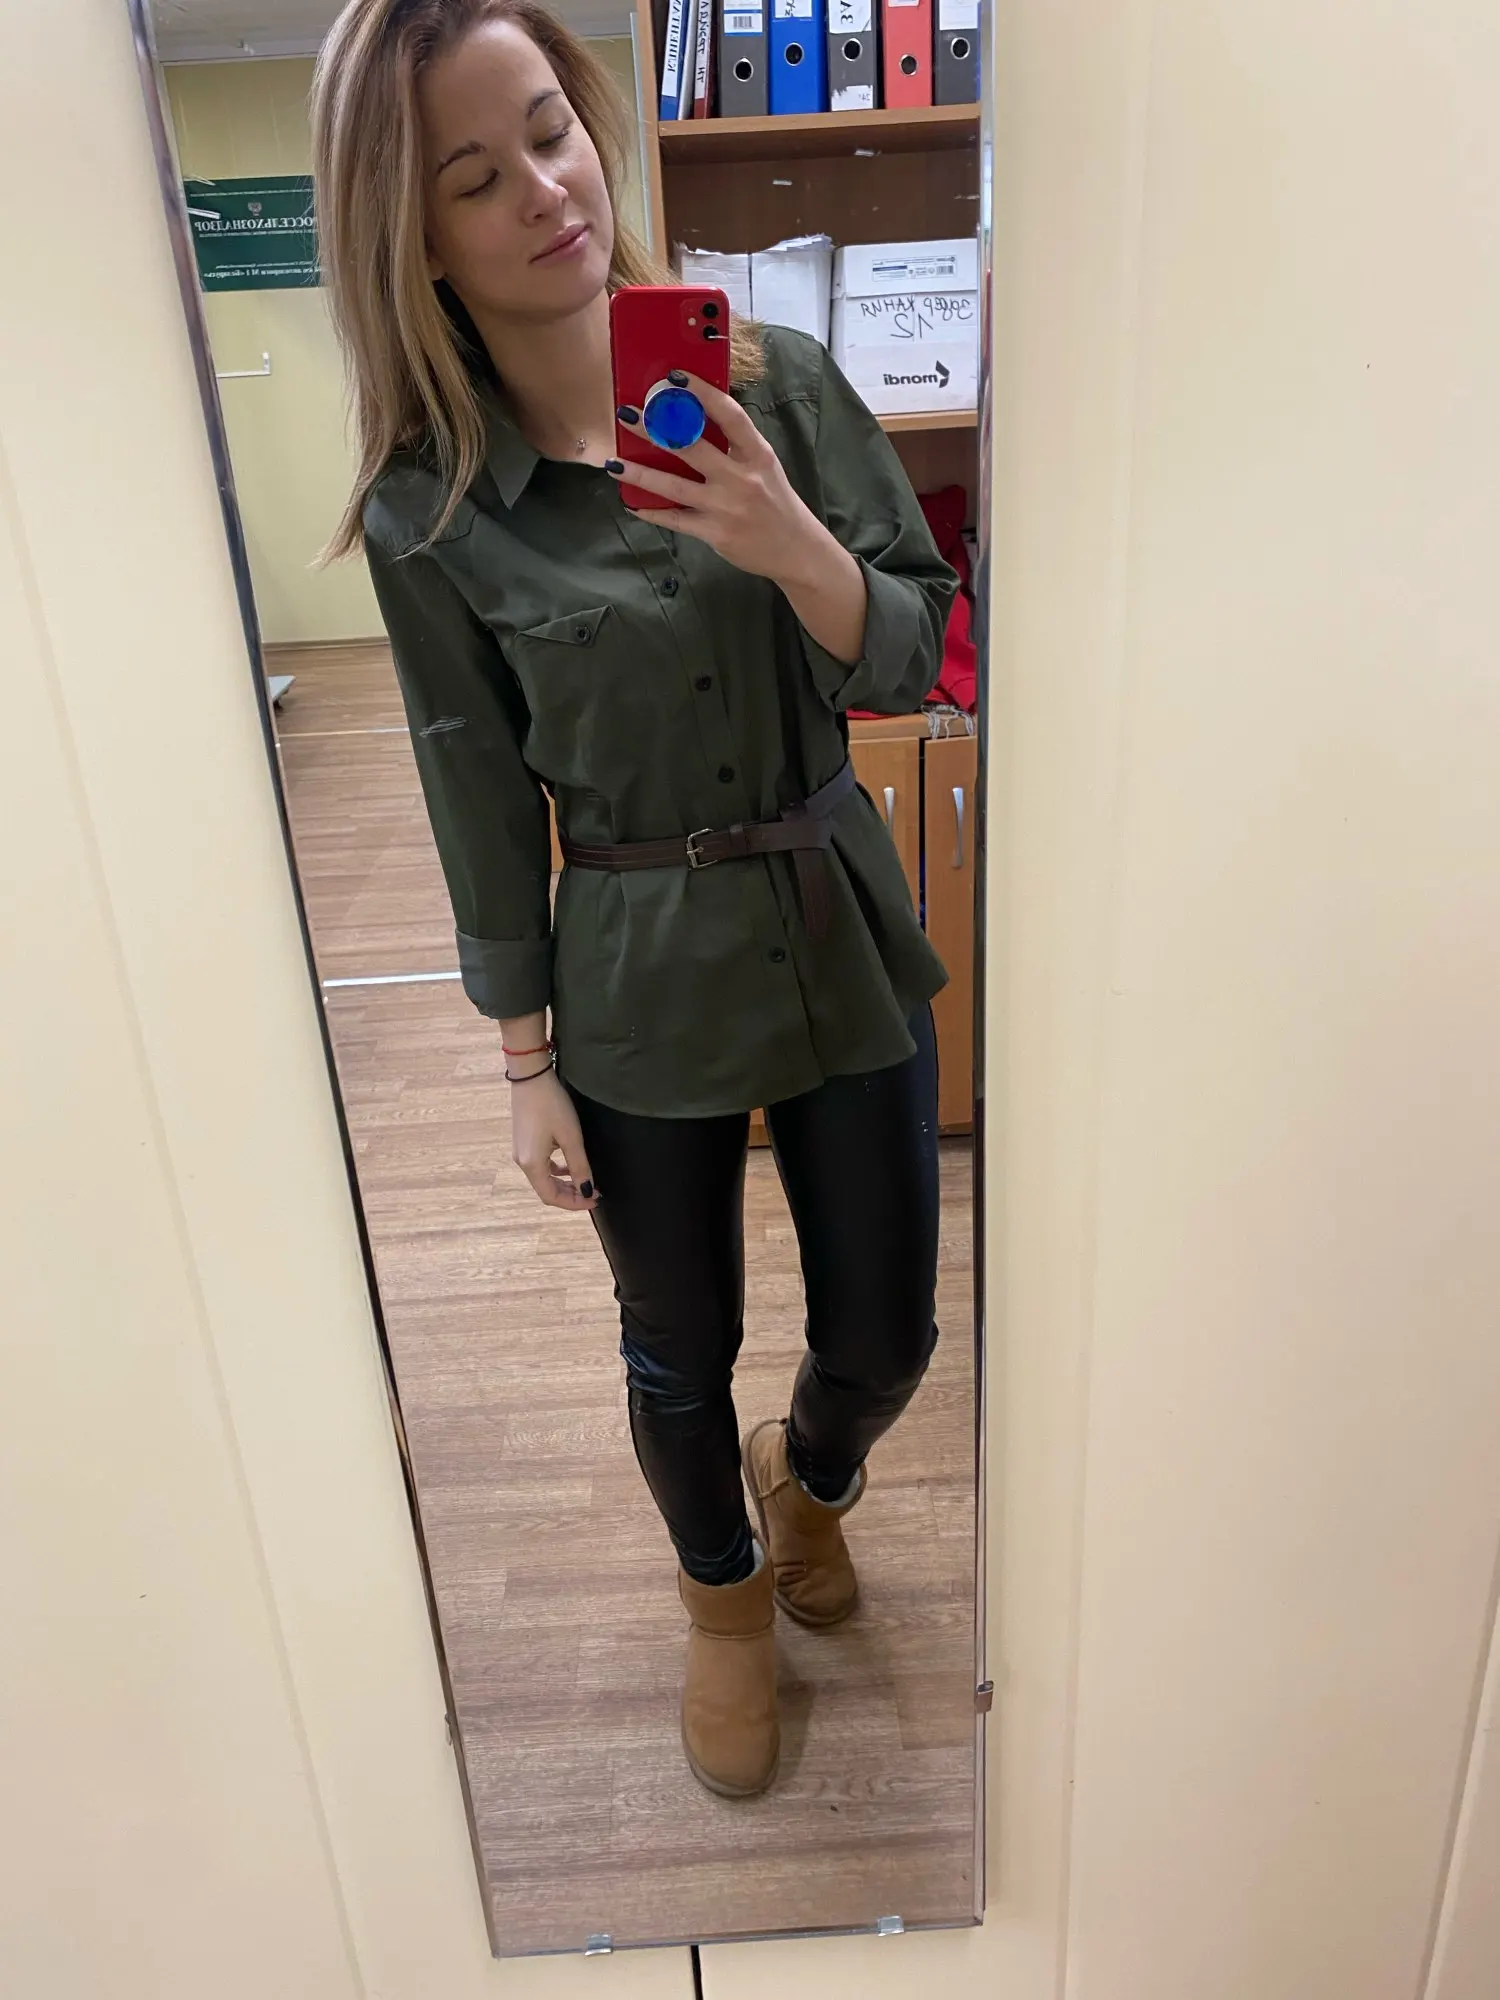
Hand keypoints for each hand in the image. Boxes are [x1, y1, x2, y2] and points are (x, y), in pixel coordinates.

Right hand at [509, 1069, 599, 1212]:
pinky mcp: (523, 1141)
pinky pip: (540, 1165)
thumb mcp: (571, 1137)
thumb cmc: (551, 1105)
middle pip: (546, 1190)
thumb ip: (579, 1167)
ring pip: (543, 1178)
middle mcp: (523, 1161)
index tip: (595, 1199)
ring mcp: (521, 1151)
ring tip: (585, 1180)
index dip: (574, 1203)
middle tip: (594, 1192)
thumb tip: (587, 1190)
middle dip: (570, 1195)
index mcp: (532, 1164)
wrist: (530, 1076)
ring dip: (564, 1183)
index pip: (551, 1197)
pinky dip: (556, 1170)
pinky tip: (569, 1164)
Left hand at [610, 373, 834, 590]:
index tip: (675, 377)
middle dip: (656, 428)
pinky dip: (652, 512)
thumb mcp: (764, 466)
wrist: (795, 550)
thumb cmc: (776, 502)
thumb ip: (737, 445)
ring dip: (641, 472)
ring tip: (614, 461)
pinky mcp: (714, 533)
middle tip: (629, 413)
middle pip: (692, 447)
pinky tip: (632, 502)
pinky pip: (675, 520)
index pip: (729, 415)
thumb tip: (697, 417)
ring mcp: (725, 507)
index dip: (702, 393)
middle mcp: (741, 478)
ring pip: (674, 486)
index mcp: (757, 454)